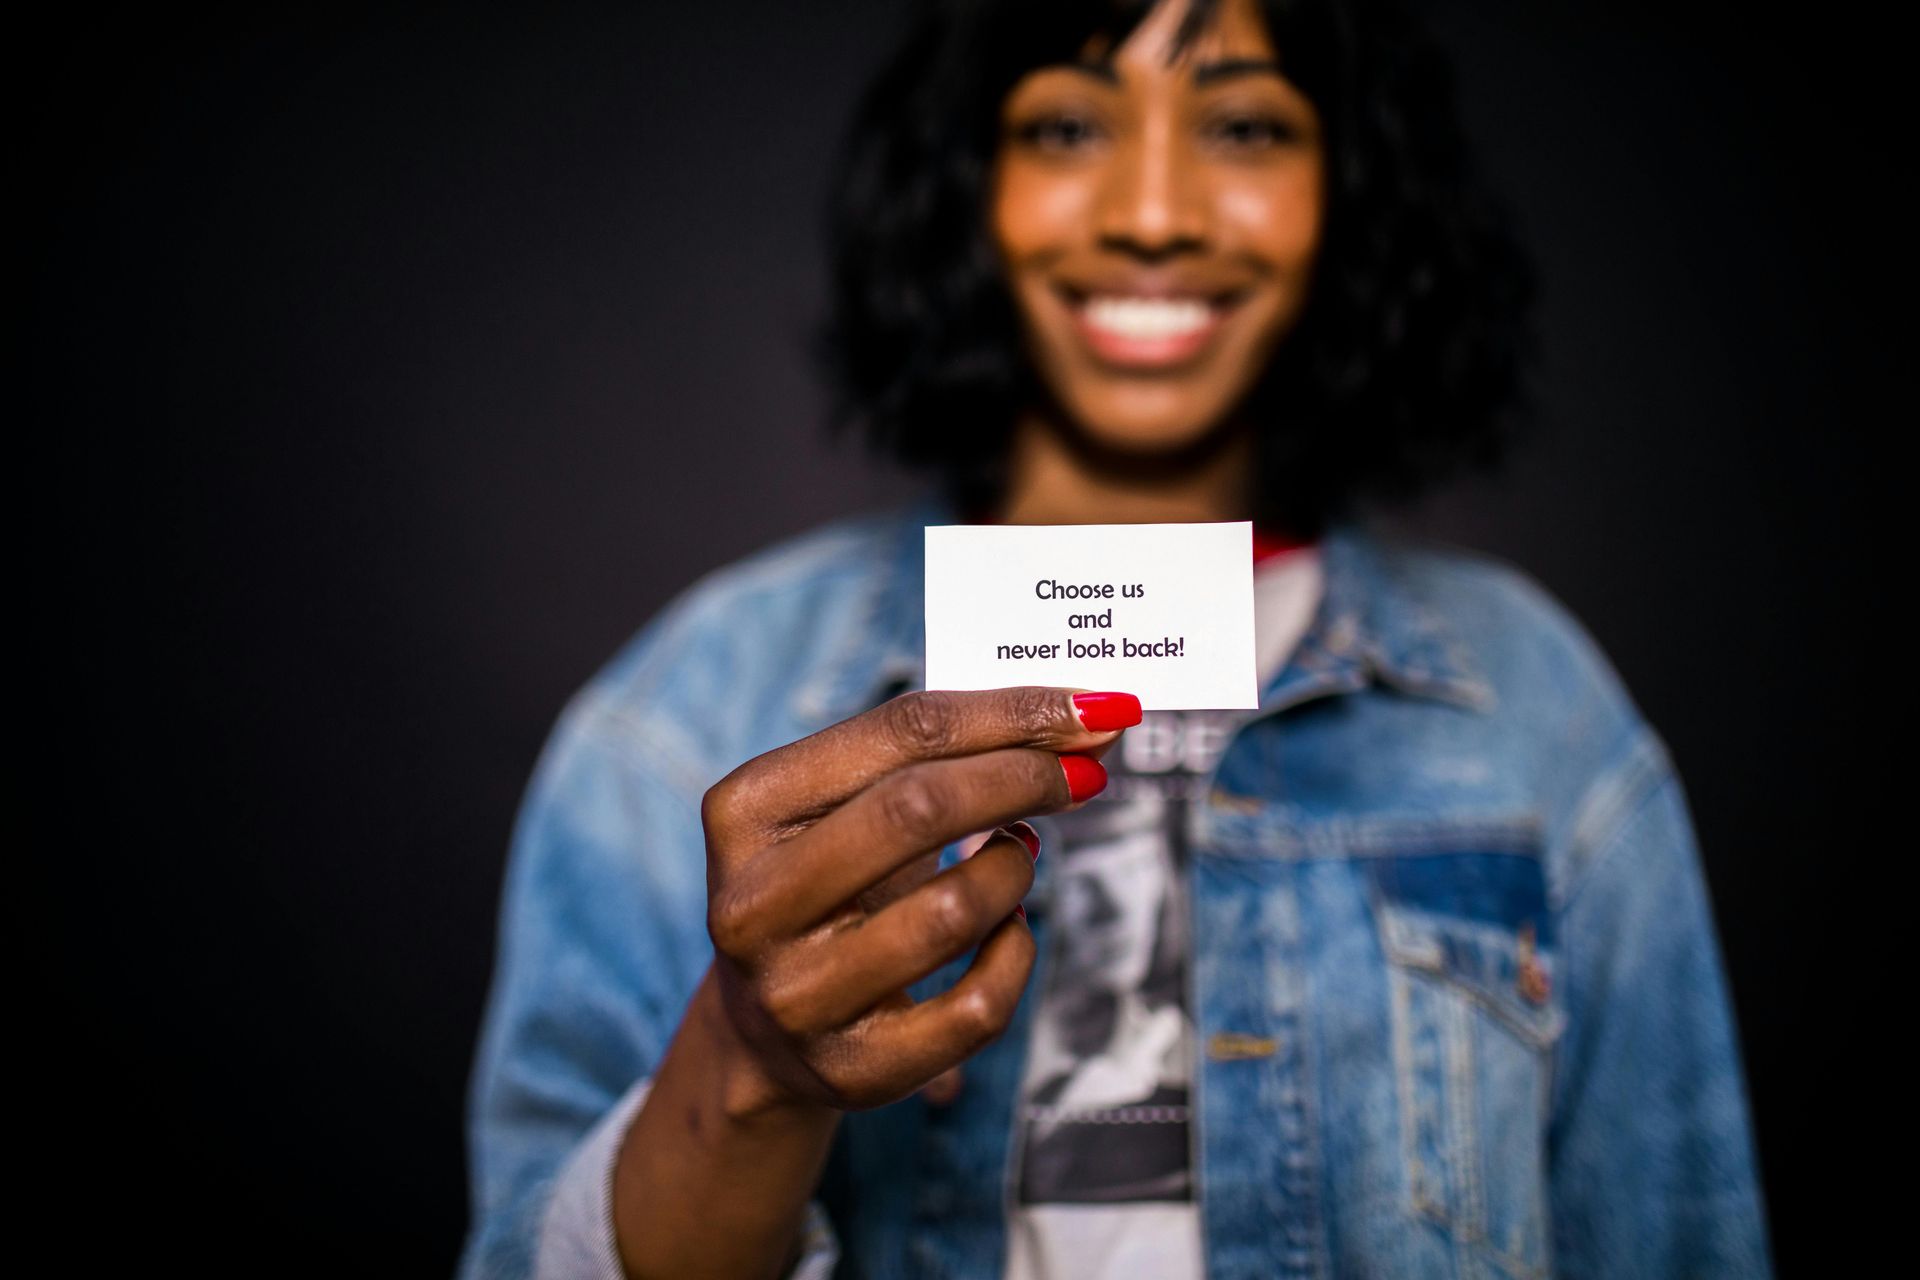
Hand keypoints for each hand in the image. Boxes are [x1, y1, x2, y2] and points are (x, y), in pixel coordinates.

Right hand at [698, 687, 1136, 1115]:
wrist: (764, 1030)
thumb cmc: (830, 883)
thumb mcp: (846, 805)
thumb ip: (939, 754)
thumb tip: (1087, 721)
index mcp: (745, 810)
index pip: (901, 732)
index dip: (1011, 714)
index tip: (1094, 708)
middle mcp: (755, 902)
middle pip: (921, 807)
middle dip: (1024, 778)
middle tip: (1082, 773)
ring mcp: (797, 994)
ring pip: (955, 909)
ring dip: (1015, 869)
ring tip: (1020, 857)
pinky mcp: (852, 1068)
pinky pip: (978, 1005)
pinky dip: (1017, 954)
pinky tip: (1010, 930)